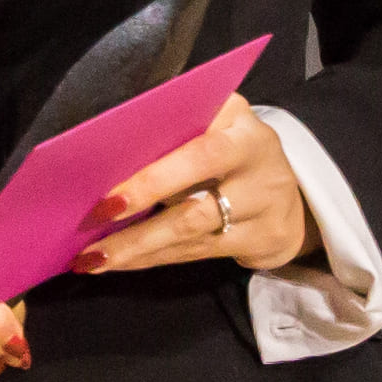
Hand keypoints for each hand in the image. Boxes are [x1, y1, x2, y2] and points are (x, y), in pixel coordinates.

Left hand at [79, 100, 307, 275]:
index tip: (110, 197)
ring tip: (93, 258)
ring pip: (191, 237)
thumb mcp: (217, 119)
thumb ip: (178, 124)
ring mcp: (263, 212)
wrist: (289, 190)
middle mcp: (259, 171)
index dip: (154, 179)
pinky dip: (154, 258)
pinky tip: (121, 262)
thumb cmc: (232, 144)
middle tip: (92, 234)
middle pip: (195, 208)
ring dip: (137, 249)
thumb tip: (111, 147)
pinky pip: (196, 254)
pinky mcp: (259, 243)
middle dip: (139, 227)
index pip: (199, 155)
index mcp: (243, 131)